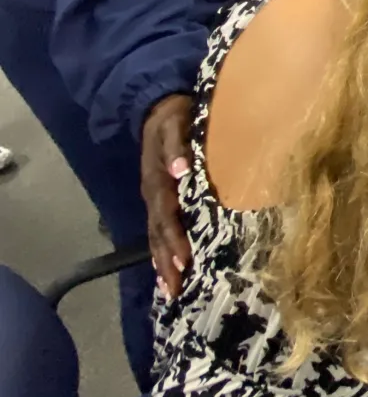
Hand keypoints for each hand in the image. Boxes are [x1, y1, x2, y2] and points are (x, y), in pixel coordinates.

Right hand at [140, 94, 193, 299]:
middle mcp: (153, 193)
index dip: (174, 237)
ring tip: (171, 289)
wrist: (158, 107)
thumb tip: (179, 171)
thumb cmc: (175, 116)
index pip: (166, 215)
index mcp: (159, 179)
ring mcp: (154, 198)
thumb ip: (177, 146)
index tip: (185, 260)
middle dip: (167, 261)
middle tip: (177, 288)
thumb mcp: (176, 123)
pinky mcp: (159, 199)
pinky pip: (158, 229)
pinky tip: (168, 271)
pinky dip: (162, 251)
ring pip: (156, 235)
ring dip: (163, 262)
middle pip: (158, 233)